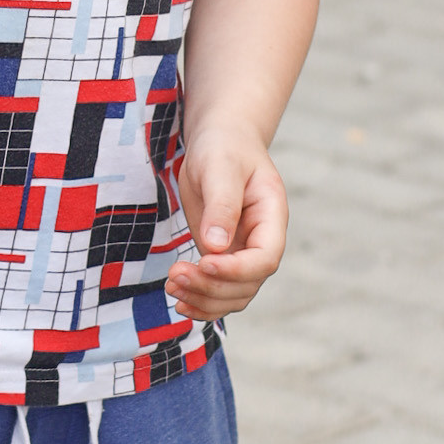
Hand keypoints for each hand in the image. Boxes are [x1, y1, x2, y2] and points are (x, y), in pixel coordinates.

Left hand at [168, 133, 289, 325]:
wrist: (219, 143)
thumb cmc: (223, 148)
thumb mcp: (221, 167)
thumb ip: (222, 205)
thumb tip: (215, 247)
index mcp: (272, 217)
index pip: (265, 258)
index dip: (237, 270)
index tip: (204, 263)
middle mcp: (262, 240)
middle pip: (247, 284)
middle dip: (211, 287)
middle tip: (175, 275)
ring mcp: (242, 252)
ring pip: (233, 296)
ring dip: (203, 299)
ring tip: (171, 286)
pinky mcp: (222, 257)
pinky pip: (217, 291)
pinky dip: (199, 301)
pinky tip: (177, 298)